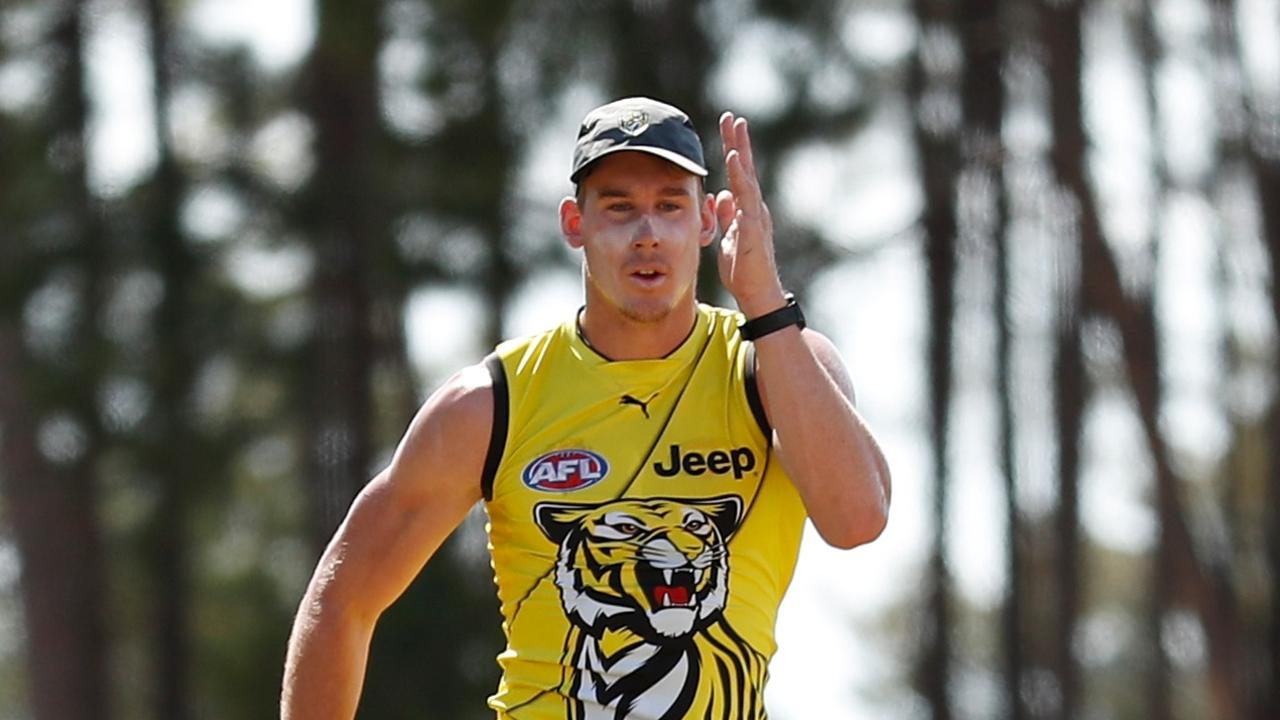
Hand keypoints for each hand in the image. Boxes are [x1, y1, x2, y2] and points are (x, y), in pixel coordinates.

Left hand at [715, 112, 785, 317]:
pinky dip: (740, 176)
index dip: (734, 151)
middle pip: (745, 168)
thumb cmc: (744, 269)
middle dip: (738, 142)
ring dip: (741, 151)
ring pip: (748, 177)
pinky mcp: (753, 226)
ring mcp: (755, 215)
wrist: (757, 293)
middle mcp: (754, 207)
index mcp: (747, 209)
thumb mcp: (729, 238)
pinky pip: (746, 196)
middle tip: (732, 117)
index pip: (739, 174)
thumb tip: (721, 195)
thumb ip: (725, 216)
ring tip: (736, 127)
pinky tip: (734, 158)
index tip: (729, 128)